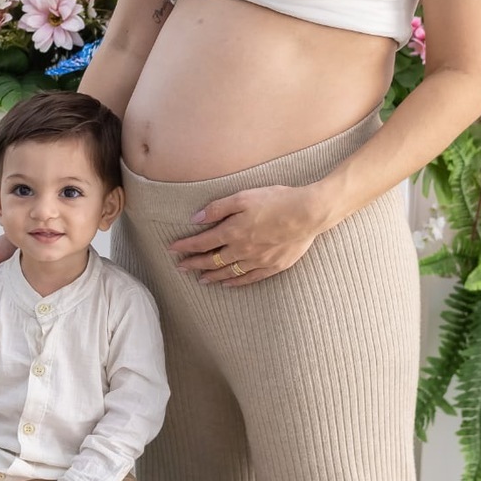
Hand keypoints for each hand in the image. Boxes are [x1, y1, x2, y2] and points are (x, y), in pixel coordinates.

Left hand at [169, 183, 331, 286]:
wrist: (308, 213)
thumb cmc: (277, 200)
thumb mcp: (244, 196)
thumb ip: (218, 208)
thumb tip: (196, 219)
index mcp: (232, 232)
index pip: (202, 243)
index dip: (185, 247)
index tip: (172, 250)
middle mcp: (242, 250)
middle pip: (212, 261)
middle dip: (193, 265)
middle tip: (180, 268)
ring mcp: (257, 261)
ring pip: (228, 272)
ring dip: (212, 276)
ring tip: (200, 279)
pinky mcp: (273, 266)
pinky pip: (249, 279)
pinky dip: (235, 282)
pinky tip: (227, 283)